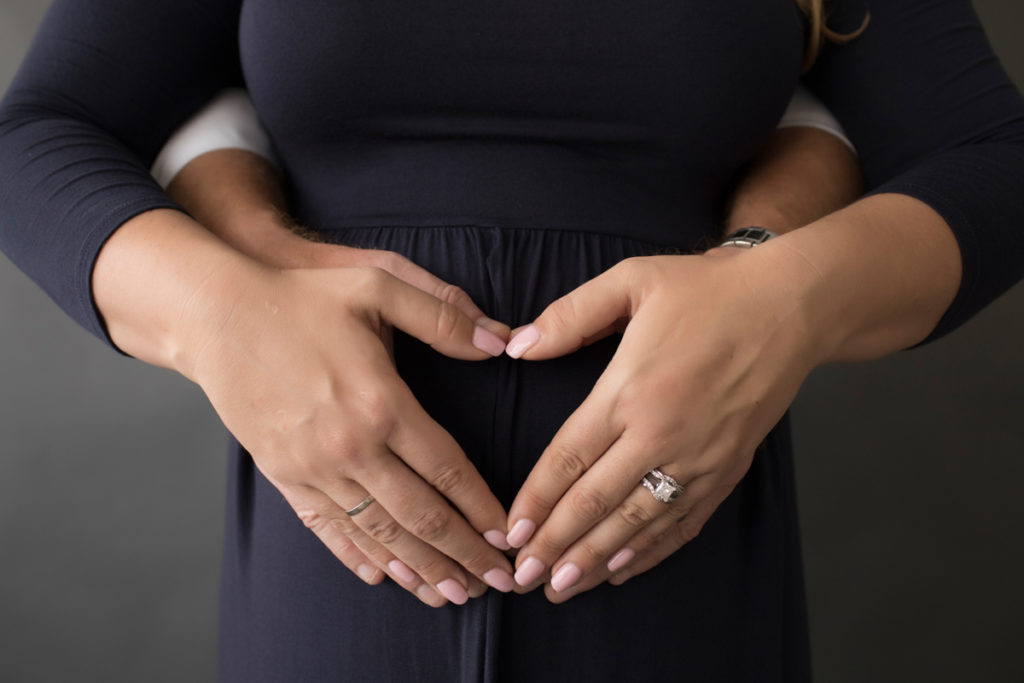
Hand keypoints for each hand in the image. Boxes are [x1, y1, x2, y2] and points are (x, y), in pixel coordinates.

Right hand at [167, 153, 509, 599]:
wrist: (215, 315)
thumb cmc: (301, 299)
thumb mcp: (377, 284)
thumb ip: (444, 316)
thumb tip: (501, 340)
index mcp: (382, 403)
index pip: (447, 470)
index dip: (482, 508)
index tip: (508, 536)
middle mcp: (350, 446)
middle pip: (420, 515)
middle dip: (464, 553)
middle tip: (499, 582)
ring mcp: (313, 467)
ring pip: (378, 532)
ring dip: (420, 567)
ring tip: (454, 593)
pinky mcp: (283, 475)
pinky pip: (327, 527)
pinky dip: (358, 556)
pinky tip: (384, 576)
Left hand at [501, 247, 819, 600]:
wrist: (793, 307)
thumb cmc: (710, 290)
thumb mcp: (632, 281)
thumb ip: (570, 315)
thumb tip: (516, 346)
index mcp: (630, 391)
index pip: (569, 458)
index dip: (537, 501)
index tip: (511, 534)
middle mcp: (661, 434)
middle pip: (596, 502)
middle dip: (555, 546)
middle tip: (523, 579)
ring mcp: (699, 457)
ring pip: (638, 523)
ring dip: (596, 560)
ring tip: (562, 588)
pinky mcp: (729, 468)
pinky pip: (683, 521)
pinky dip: (651, 552)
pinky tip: (623, 571)